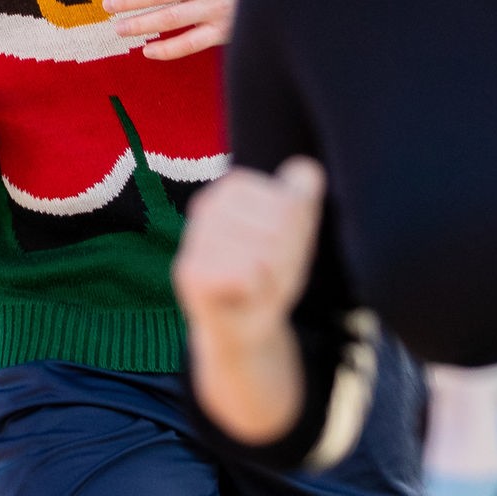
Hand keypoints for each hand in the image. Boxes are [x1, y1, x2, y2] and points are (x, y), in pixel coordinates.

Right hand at [174, 156, 326, 350]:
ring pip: (262, 252)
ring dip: (270, 277)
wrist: (243, 327)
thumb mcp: (296, 234)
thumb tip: (306, 169)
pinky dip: (254, 291)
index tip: (282, 248)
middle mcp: (209, 205)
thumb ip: (302, 197)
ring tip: (255, 284)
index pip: (289, 204)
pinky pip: (244, 274)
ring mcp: (195, 237)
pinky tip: (240, 295)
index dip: (297, 233)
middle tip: (268, 272)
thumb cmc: (269, 274)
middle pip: (279, 227)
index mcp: (234, 187)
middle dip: (285, 257)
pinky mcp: (189, 271)